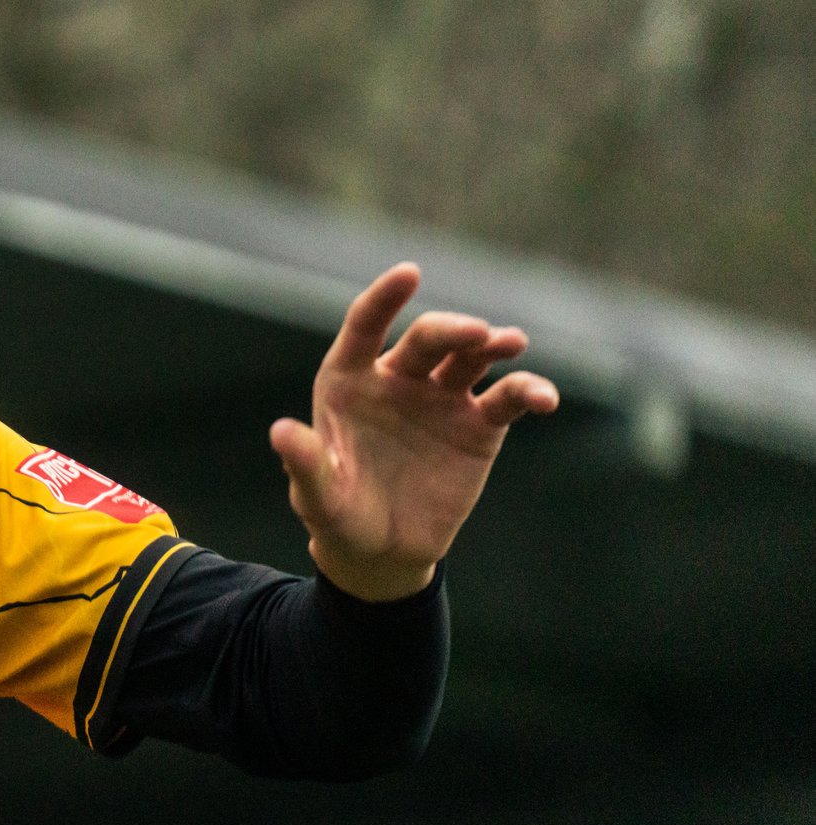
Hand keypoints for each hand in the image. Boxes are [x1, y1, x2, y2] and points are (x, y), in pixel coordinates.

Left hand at [270, 263, 559, 600]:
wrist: (383, 550)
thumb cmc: (339, 515)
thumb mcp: (318, 496)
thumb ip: (305, 463)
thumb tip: (280, 431)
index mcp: (350, 381)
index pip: (365, 327)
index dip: (384, 299)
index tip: (409, 273)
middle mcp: (398, 379)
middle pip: (428, 339)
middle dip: (452, 330)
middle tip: (476, 334)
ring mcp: (441, 398)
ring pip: (471, 357)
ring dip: (493, 345)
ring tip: (511, 343)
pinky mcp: (479, 426)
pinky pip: (508, 399)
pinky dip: (528, 391)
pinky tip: (543, 398)